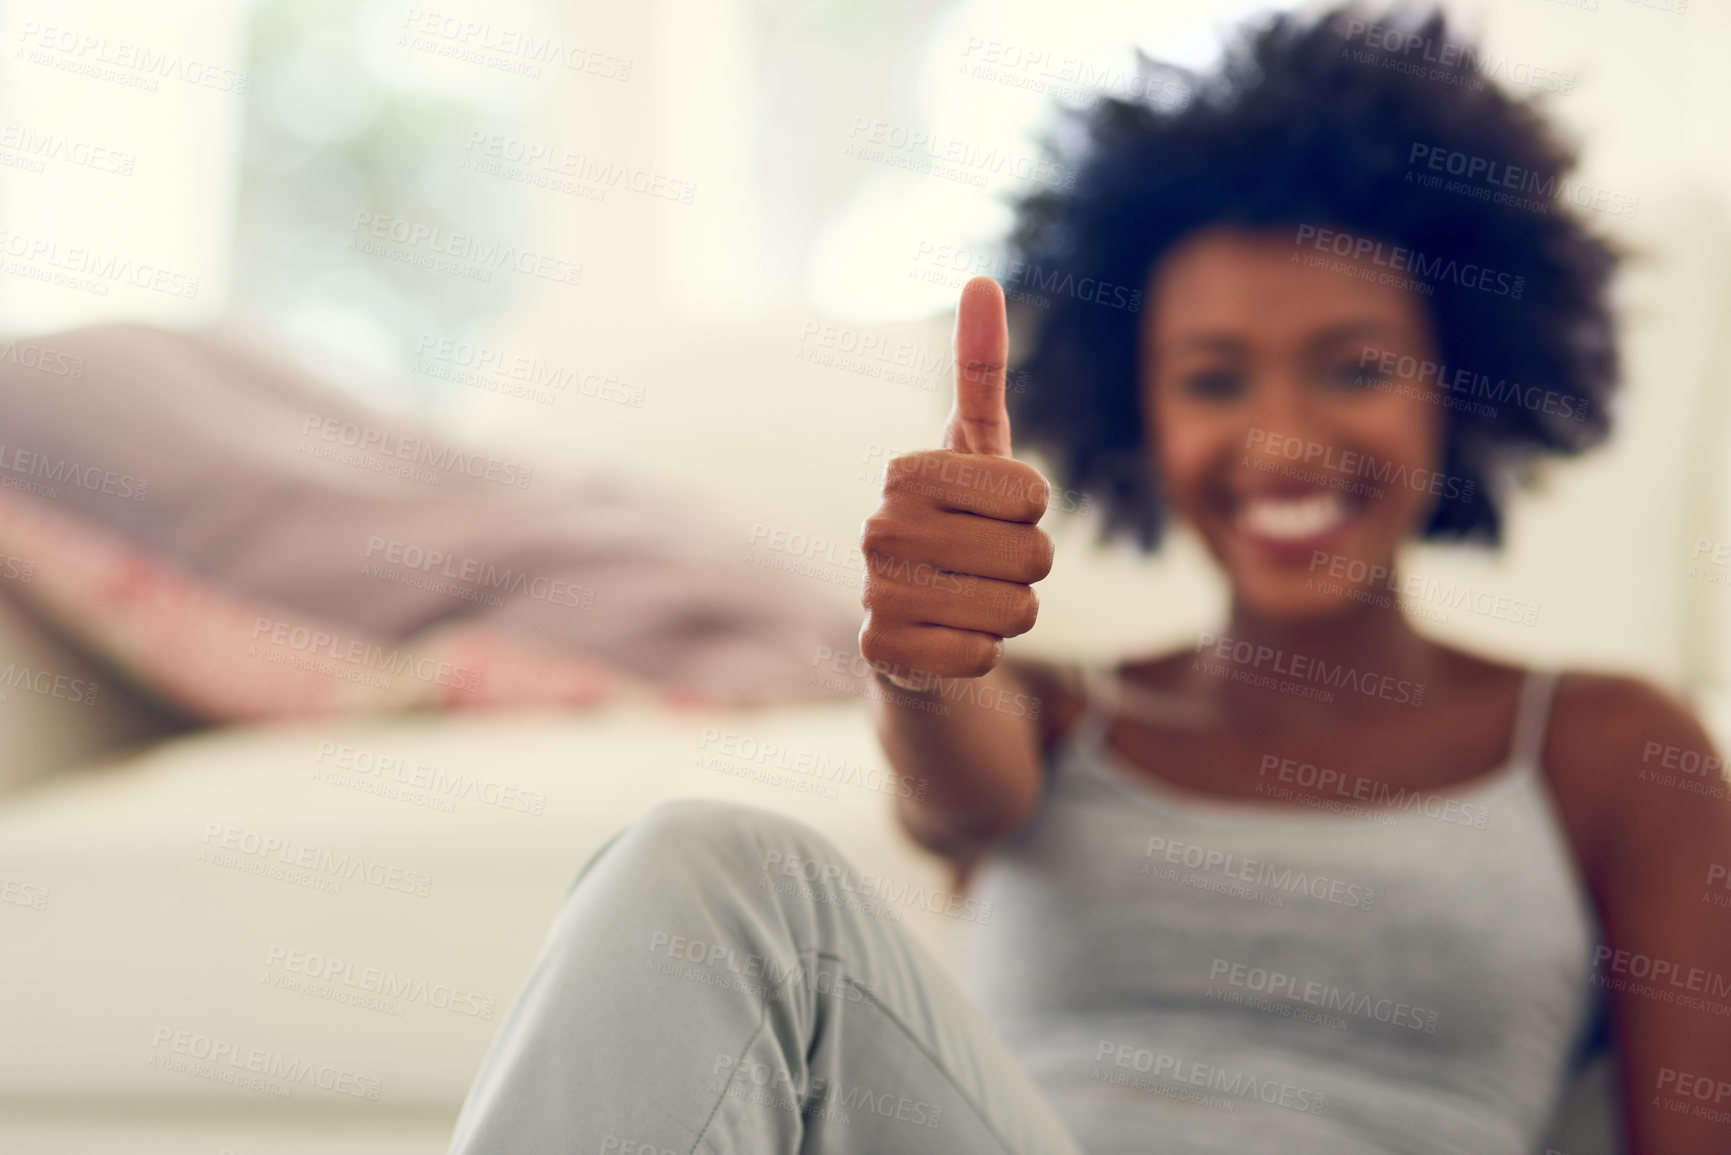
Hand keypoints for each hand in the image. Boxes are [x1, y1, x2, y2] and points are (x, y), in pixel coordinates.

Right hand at [858, 276, 1054, 691]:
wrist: (912, 624)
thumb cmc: (956, 526)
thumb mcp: (976, 449)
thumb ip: (980, 369)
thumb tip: (981, 278)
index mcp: (907, 471)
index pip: (1034, 495)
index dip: (1031, 515)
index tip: (992, 516)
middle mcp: (879, 526)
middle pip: (1033, 557)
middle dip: (1027, 572)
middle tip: (982, 569)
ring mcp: (874, 590)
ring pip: (1015, 611)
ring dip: (1008, 615)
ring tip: (966, 603)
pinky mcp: (881, 651)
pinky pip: (982, 656)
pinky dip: (980, 655)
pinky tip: (945, 640)